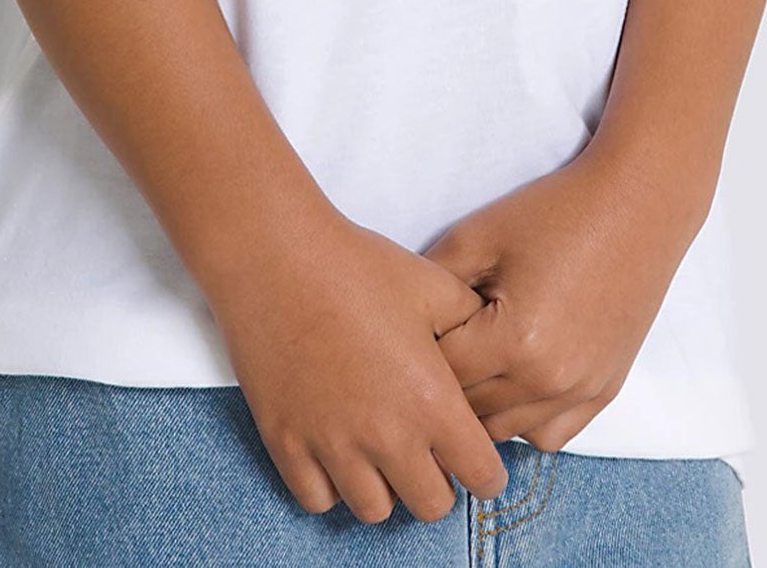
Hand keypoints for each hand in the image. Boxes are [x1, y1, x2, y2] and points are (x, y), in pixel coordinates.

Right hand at [206, 211, 511, 524]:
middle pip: (431, 505)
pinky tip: (335, 447)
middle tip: (426, 448)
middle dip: (437, 481)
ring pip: (375, 510)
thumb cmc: (357, 265)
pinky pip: (318, 498)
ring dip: (384, 486)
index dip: (486, 469)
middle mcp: (386, 436)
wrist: (276, 256)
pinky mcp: (285, 443)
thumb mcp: (432, 285)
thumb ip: (471, 324)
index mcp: (431, 400)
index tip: (473, 453)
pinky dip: (331, 483)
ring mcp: (331, 445)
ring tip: (378, 448)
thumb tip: (490, 345)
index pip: (482, 476)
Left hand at [421, 144, 698, 451]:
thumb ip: (432, 283)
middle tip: (426, 353)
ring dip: (481, 409)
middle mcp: (551, 380)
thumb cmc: (554, 212)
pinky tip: (511, 379)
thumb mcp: (478, 235)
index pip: (442, 376)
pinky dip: (524, 418)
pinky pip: (550, 434)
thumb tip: (399, 319)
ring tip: (466, 367)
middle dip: (443, 387)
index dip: (415, 354)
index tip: (402, 336)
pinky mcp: (606, 390)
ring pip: (507, 433)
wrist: (637, 202)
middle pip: (470, 413)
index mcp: (516, 342)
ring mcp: (583, 391)